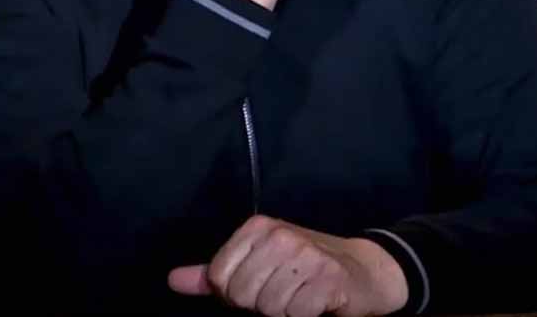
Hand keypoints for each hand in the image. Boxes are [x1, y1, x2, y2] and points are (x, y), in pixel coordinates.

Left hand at [168, 215, 406, 316]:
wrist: (363, 272)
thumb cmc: (303, 270)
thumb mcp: (256, 265)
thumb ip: (215, 275)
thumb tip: (173, 280)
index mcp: (256, 228)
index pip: (220, 279)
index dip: (236, 296)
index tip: (262, 287)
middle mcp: (279, 235)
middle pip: (242, 296)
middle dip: (261, 306)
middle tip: (286, 293)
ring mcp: (305, 254)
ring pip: (269, 308)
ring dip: (285, 312)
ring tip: (301, 297)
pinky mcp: (328, 277)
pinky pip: (296, 314)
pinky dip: (305, 316)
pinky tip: (317, 303)